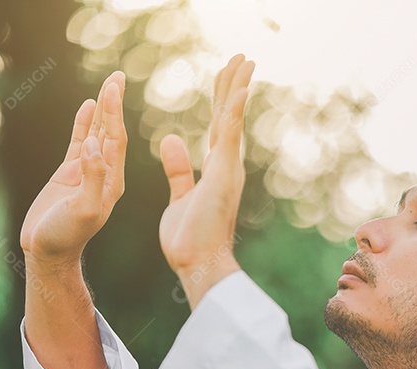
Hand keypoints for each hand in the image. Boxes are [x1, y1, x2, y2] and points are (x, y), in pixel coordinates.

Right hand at [20, 71, 126, 264]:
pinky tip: (88, 105)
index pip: (116, 140)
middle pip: (111, 131)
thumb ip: (92, 179)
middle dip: (114, 104)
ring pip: (97, 133)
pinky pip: (80, 141)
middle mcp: (104, 173)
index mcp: (113, 181)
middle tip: (117, 76)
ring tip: (108, 84)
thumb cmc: (67, 235)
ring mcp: (87, 171)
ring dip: (103, 109)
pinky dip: (84, 123)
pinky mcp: (70, 173)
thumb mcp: (84, 209)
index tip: (115, 88)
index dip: (115, 113)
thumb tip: (94, 147)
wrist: (49, 251)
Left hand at [158, 54, 253, 292]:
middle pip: (230, 116)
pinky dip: (235, 111)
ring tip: (245, 61)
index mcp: (216, 170)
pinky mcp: (222, 174)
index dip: (224, 99)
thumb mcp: (179, 195)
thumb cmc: (190, 239)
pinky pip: (228, 136)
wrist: (198, 263)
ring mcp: (227, 169)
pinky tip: (240, 89)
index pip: (221, 126)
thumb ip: (178, 168)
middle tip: (242, 58)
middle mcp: (226, 166)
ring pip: (232, 119)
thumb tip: (172, 140)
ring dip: (238, 88)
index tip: (228, 77)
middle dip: (234, 85)